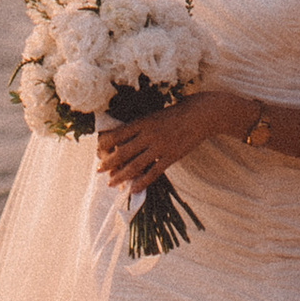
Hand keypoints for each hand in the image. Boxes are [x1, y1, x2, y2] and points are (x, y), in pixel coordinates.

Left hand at [96, 93, 225, 190]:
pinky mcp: (171, 157)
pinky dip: (142, 182)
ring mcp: (160, 147)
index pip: (117, 134)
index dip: (105, 144)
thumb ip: (140, 126)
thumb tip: (122, 136)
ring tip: (111, 183)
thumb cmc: (177, 112)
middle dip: (108, 162)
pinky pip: (153, 172)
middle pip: (122, 152)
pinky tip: (133, 189)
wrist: (201, 114)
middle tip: (98, 170)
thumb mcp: (155, 114)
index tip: (98, 151)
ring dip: (121, 175)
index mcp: (143, 121)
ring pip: (135, 165)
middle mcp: (148, 135)